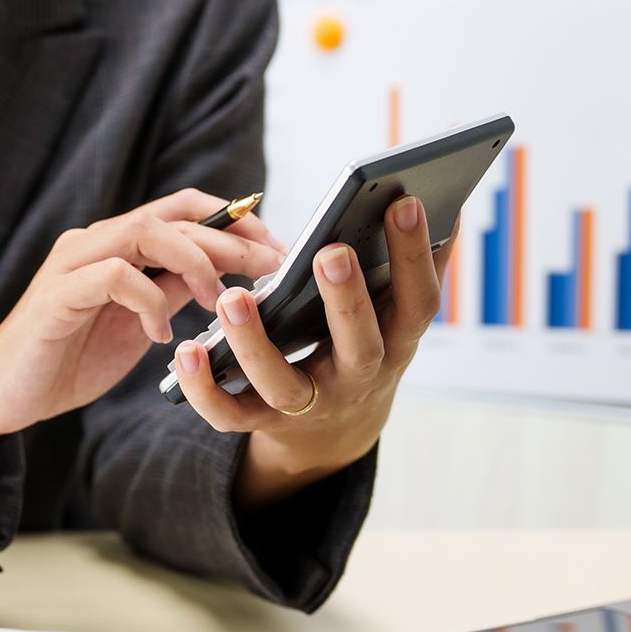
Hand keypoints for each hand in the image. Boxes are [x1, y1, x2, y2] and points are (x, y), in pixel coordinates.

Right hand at [0, 188, 284, 471]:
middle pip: (171, 215)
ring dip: (195, 260)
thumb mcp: (138, 324)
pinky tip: (161, 336)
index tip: (275, 248)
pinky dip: (147, 301)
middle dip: (230, 238)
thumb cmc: (68, 357)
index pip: (182, 208)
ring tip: (218, 298)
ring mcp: (72, 263)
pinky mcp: (56, 294)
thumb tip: (227, 274)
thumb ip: (173, 291)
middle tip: (271, 267)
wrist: (2, 392)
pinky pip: (113, 276)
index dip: (233, 218)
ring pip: (145, 233)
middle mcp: (94, 241)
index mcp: (117, 245)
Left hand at [171, 194, 451, 509]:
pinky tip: (187, 350)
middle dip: (347, 299)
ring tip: (233, 297)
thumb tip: (443, 200)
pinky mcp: (262, 423)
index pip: (418, 303)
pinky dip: (204, 388)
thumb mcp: (395, 315)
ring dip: (256, 343)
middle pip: (359, 346)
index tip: (404, 202)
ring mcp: (310, 405)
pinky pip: (229, 414)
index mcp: (396, 343)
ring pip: (282, 383)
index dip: (415, 256)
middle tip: (331, 251)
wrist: (335, 430)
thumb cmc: (364, 345)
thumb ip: (414, 263)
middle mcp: (358, 378)